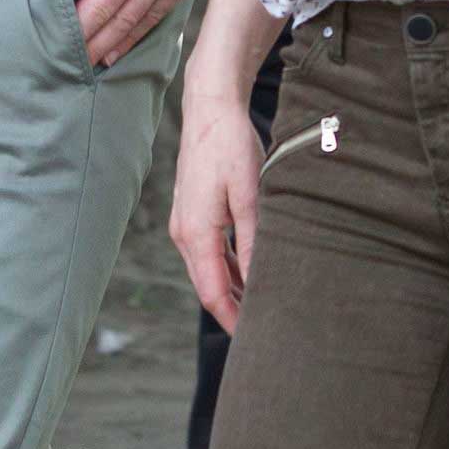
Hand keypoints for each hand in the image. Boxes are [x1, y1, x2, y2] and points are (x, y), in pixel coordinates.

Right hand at [169, 80, 265, 332]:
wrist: (209, 109)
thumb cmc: (231, 146)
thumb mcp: (250, 195)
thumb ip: (253, 241)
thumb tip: (261, 282)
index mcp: (196, 233)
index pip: (213, 293)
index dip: (233, 320)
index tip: (254, 340)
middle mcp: (184, 234)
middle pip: (208, 287)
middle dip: (233, 312)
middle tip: (265, 331)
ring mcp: (185, 224)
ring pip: (209, 272)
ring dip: (233, 291)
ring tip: (263, 308)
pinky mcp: (192, 215)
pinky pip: (210, 253)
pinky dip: (229, 269)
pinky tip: (251, 275)